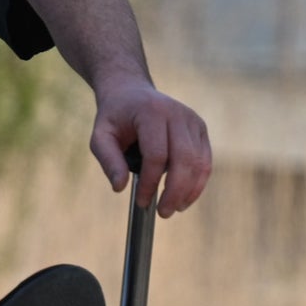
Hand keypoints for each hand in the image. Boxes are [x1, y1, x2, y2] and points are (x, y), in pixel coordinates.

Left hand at [90, 75, 211, 216]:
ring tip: (173, 209)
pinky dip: (197, 182)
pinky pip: (205, 160)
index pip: (157, 154)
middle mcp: (179, 115)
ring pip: (200, 162)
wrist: (131, 92)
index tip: (141, 202)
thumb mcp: (100, 136)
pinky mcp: (201, 130)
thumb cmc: (114, 118)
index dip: (151, 182)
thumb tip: (120, 187)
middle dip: (175, 190)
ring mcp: (194, 121)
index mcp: (153, 113)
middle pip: (184, 159)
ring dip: (189, 190)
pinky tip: (184, 198)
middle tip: (163, 213)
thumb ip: (108, 160)